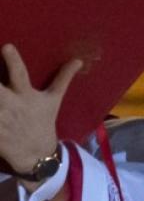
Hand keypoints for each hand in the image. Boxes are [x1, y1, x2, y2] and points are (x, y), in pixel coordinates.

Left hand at [0, 44, 81, 173]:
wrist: (35, 154)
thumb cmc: (43, 121)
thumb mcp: (54, 100)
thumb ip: (63, 78)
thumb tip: (78, 60)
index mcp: (26, 95)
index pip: (20, 74)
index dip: (13, 60)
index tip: (6, 46)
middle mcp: (11, 105)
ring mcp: (0, 119)